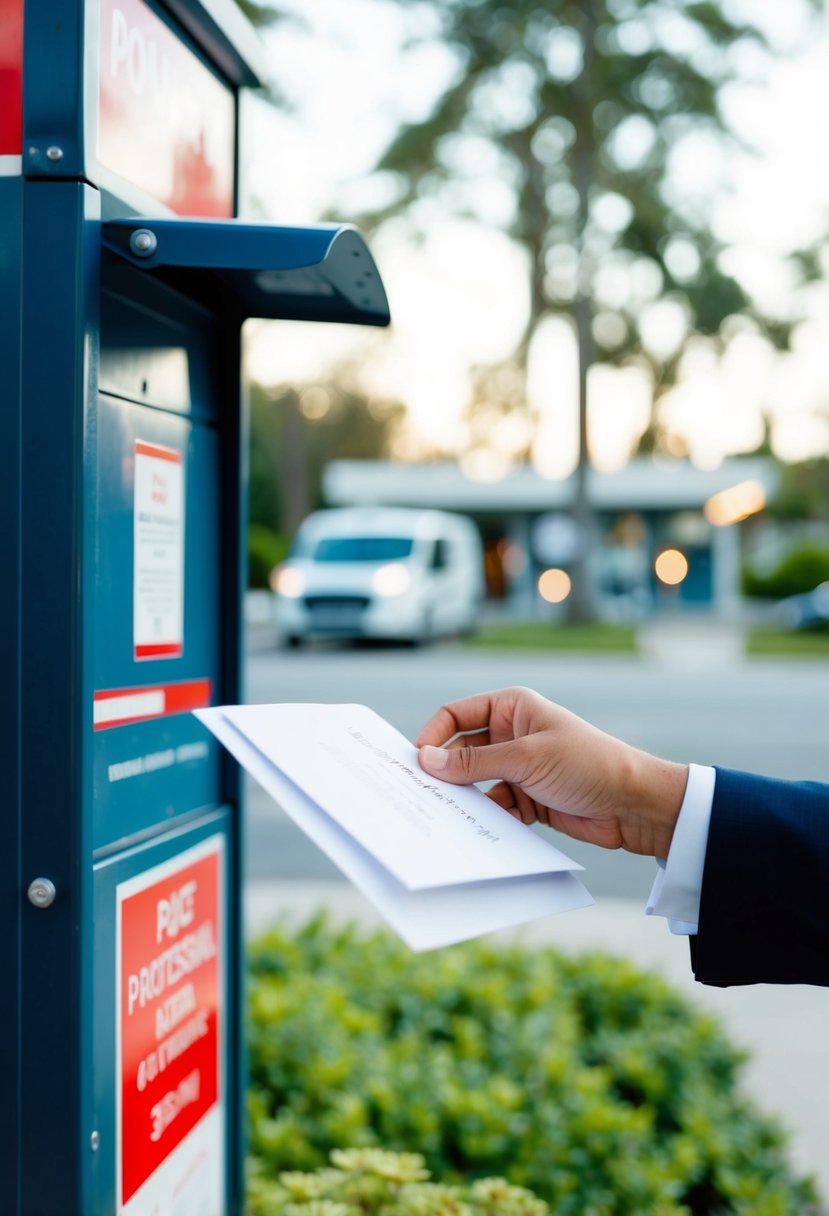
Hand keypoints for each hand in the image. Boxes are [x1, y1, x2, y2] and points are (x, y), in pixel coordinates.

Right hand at [415, 686, 686, 858]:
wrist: (633, 804)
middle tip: (421, 793)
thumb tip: (426, 760)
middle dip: (445, 771)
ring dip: (465, 797)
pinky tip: (481, 830)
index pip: (456, 714)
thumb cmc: (587, 764)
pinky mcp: (526, 797)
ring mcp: (518, 767)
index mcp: (511, 707)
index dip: (434, 735)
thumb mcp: (526, 758)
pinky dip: (487, 817)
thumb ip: (474, 761)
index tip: (416, 763)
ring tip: (449, 815)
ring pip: (475, 782)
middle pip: (461, 750)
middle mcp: (511, 733)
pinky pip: (493, 806)